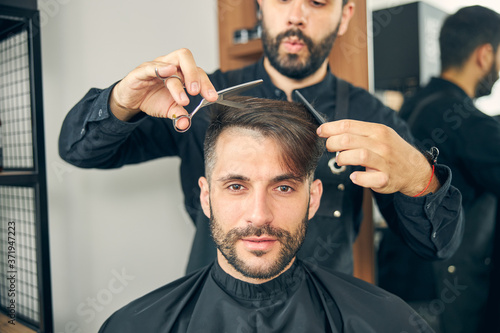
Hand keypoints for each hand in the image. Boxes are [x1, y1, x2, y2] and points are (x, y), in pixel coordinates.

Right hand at [109, 48, 217, 129]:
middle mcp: (170, 65)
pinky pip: (151, 66)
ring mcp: (156, 66)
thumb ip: (180, 115)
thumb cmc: (152, 99)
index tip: (212, 97)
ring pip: (172, 63)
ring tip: (183, 98)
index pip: (197, 72)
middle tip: (196, 93)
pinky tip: (168, 72)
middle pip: (186, 58)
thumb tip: (185, 123)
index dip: (206, 84)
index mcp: (180, 73)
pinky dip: (160, 68)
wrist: (131, 101)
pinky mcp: (141, 71)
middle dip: (195, 75)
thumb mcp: (170, 110)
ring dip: (180, 79)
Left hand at [317, 120, 439, 195]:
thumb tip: (332, 131)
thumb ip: (358, 132)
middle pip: (349, 140)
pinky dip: (357, 178)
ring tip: (340, 160)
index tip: (320, 132)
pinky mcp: (386, 179)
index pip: (348, 125)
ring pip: (359, 155)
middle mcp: (381, 144)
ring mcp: (384, 162)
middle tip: (329, 148)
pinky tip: (354, 176)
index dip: (330, 128)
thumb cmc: (391, 151)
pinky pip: (368, 178)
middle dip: (332, 144)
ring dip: (343, 158)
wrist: (414, 169)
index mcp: (377, 130)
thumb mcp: (378, 135)